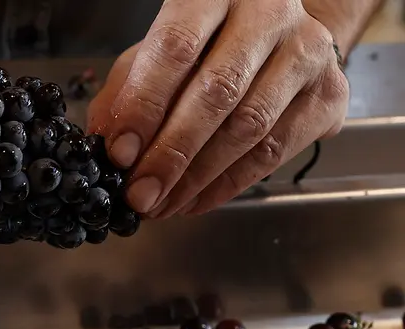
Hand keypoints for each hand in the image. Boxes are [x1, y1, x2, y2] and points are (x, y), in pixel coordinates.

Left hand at [88, 0, 348, 217]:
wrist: (278, 38)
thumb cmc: (203, 45)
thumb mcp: (153, 53)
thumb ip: (125, 92)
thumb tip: (105, 146)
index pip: (176, 47)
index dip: (144, 106)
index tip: (120, 154)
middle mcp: (268, 15)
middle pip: (217, 92)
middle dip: (171, 153)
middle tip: (140, 193)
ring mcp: (306, 53)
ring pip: (249, 128)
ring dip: (197, 178)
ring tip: (162, 204)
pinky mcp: (328, 95)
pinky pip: (273, 153)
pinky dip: (227, 185)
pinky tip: (194, 200)